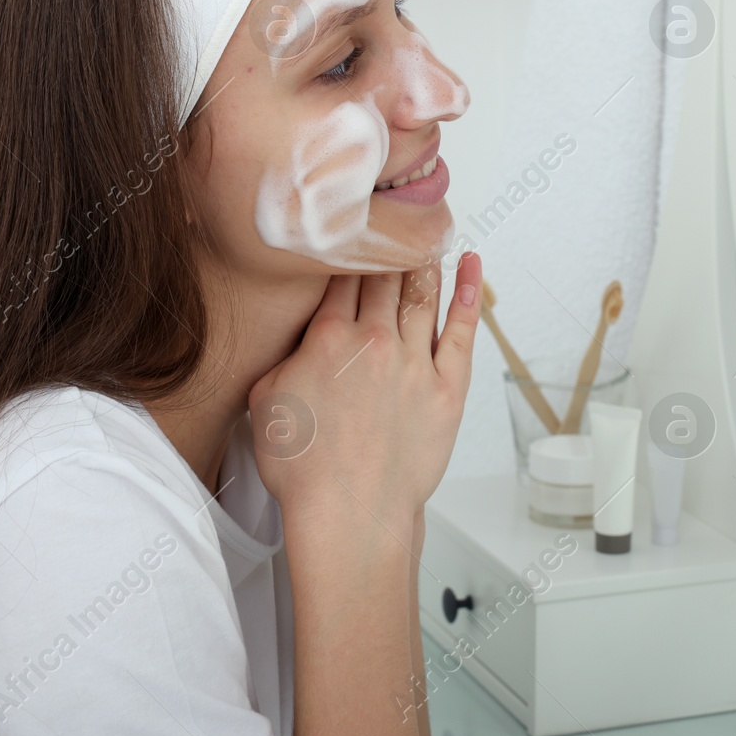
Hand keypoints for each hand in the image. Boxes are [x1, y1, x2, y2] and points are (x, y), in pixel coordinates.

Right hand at [248, 252, 482, 528]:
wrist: (350, 514)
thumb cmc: (305, 470)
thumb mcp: (265, 401)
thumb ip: (285, 357)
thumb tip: (300, 338)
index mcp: (328, 338)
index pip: (341, 277)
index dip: (347, 250)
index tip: (353, 230)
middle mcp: (375, 340)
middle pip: (384, 278)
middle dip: (386, 247)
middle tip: (391, 221)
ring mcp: (416, 362)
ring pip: (422, 294)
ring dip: (423, 262)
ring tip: (425, 237)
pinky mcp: (447, 388)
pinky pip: (462, 329)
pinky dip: (467, 293)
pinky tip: (469, 265)